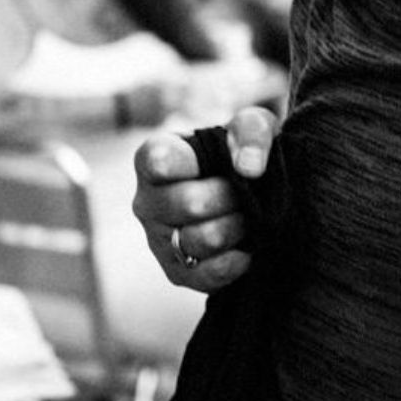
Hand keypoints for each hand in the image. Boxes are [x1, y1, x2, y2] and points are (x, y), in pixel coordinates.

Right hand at [130, 106, 280, 290]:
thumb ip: (252, 132)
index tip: (218, 160)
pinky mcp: (177, 272)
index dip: (196, 163)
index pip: (161, 161)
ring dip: (239, 227)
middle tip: (248, 192)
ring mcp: (158, 240)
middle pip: (192, 204)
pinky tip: (247, 246)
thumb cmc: (241, 150)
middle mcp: (147, 201)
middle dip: (233, 197)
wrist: (246, 189)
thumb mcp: (253, 125)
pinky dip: (237, 261)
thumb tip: (249, 168)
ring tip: (248, 215)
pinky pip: (209, 275)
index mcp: (154, 157)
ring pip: (204, 240)